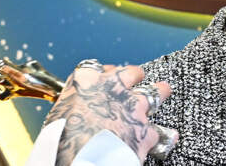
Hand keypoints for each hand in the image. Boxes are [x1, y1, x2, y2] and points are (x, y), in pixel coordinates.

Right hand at [44, 63, 174, 165]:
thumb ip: (76, 106)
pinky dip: (159, 135)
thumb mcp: (59, 115)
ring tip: (164, 90)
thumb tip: (79, 112)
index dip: (103, 73)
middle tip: (137, 79)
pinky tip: (166, 135)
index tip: (106, 76)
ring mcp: (132, 107)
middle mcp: (113, 88)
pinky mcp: (145, 130)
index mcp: (86, 81)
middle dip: (135, 76)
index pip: (96, 68)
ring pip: (155, 92)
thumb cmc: (60, 143)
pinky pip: (158, 131)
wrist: (76, 161)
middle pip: (131, 72)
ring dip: (160, 92)